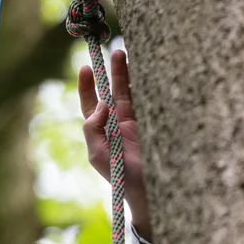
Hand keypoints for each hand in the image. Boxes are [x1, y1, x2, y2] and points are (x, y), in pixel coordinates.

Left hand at [78, 48, 152, 239]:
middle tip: (116, 51)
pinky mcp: (156, 123)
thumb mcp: (98, 155)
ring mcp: (139, 123)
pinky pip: (152, 100)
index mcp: (103, 131)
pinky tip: (150, 71)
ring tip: (128, 54)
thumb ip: (93, 129)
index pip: (92, 103)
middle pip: (115, 91)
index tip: (86, 68)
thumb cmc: (121, 178)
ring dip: (130, 74)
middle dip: (114, 71)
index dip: (88, 86)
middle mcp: (120, 124)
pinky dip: (150, 85)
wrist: (151, 192)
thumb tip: (101, 103)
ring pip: (133, 92)